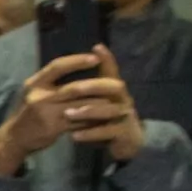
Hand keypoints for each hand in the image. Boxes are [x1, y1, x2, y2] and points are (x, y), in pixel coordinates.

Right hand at [0, 48, 142, 171]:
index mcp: (35, 83)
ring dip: (103, 104)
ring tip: (119, 102)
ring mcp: (46, 113)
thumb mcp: (34, 92)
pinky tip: (106, 117)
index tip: (96, 58)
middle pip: (75, 87)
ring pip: (81, 106)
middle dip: (100, 85)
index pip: (57, 66)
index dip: (77, 61)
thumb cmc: (29, 111)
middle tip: (120, 84)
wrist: (13, 138)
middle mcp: (39, 96)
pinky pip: (79, 122)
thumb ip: (52, 82)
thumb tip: (80, 66)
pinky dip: (94, 119)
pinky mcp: (53, 128)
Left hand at [72, 44, 147, 159]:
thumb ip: (86, 90)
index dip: (107, 59)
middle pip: (114, 87)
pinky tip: (74, 135)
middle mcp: (123, 100)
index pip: (112, 71)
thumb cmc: (107, 120)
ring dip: (88, 111)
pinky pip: (108, 132)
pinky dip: (91, 133)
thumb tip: (65, 72)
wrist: (126, 143)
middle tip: (71, 90)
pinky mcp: (124, 134)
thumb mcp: (97, 103)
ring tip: (68, 114)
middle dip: (92, 86)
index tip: (97, 47)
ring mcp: (125, 116)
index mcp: (114, 90)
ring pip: (110, 110)